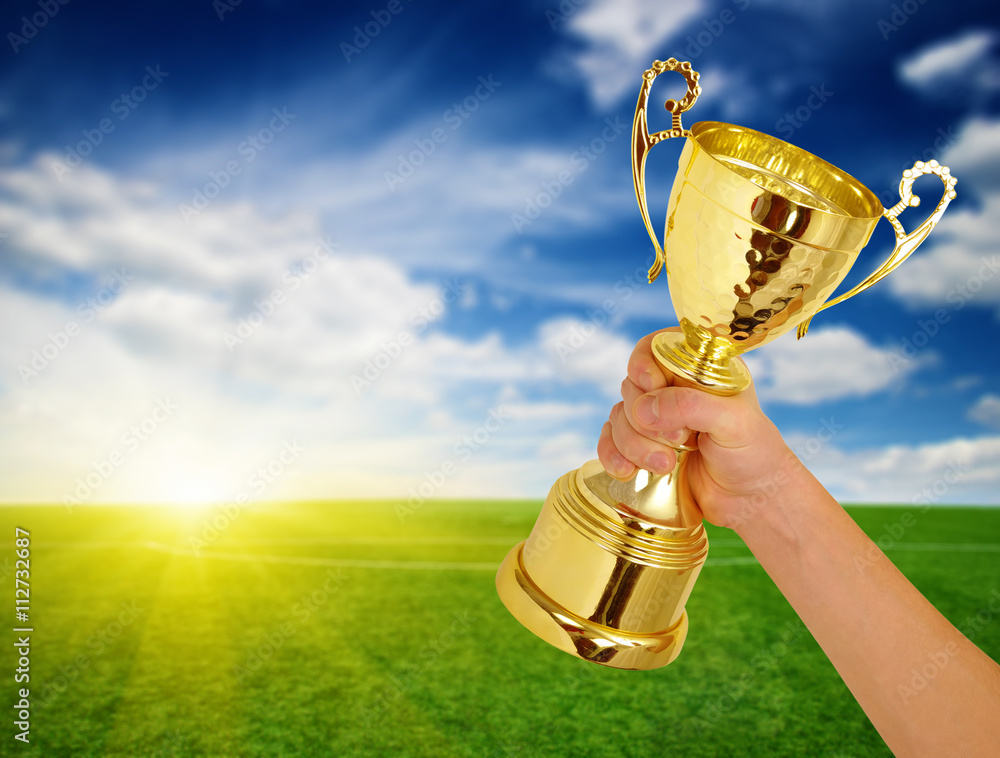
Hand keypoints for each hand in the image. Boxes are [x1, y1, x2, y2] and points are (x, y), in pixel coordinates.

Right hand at [596, 328, 798, 528]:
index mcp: (699, 369)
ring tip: (665, 466)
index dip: (644, 363)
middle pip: (632, 386)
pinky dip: (612, 455)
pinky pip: (609, 441)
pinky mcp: (641, 446)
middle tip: (679, 440)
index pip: (655, 346)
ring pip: (619, 416)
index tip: (652, 385)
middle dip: (646, 418)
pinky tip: (626, 471)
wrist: (748, 500)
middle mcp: (673, 389)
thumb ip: (691, 406)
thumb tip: (643, 409)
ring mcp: (655, 419)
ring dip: (634, 444)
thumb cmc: (752, 454)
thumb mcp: (733, 422)